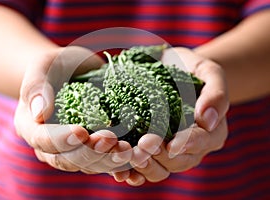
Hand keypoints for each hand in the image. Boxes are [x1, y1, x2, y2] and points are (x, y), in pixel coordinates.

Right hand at [14, 46, 131, 173]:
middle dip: (90, 153)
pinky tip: (135, 158)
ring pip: (88, 165)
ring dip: (108, 161)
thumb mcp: (43, 66)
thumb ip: (36, 86)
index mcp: (32, 127)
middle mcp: (51, 145)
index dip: (61, 140)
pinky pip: (105, 163)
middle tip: (110, 139)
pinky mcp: (94, 149)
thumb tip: (40, 114)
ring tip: (127, 150)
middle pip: (67, 160)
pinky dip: (120, 163)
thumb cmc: (56, 65)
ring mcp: (74, 149)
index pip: (42, 140)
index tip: (80, 131)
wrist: (74, 72)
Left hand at [112, 47, 228, 185]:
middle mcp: (191, 147)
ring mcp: (169, 151)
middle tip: (144, 146)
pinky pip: (143, 168)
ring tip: (130, 156)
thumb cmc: (193, 70)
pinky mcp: (151, 150)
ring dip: (145, 166)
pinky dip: (133, 173)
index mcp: (210, 132)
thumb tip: (207, 120)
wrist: (172, 68)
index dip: (187, 144)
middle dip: (161, 156)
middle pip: (179, 161)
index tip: (172, 143)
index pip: (202, 142)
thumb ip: (216, 94)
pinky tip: (121, 173)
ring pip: (161, 169)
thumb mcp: (210, 73)